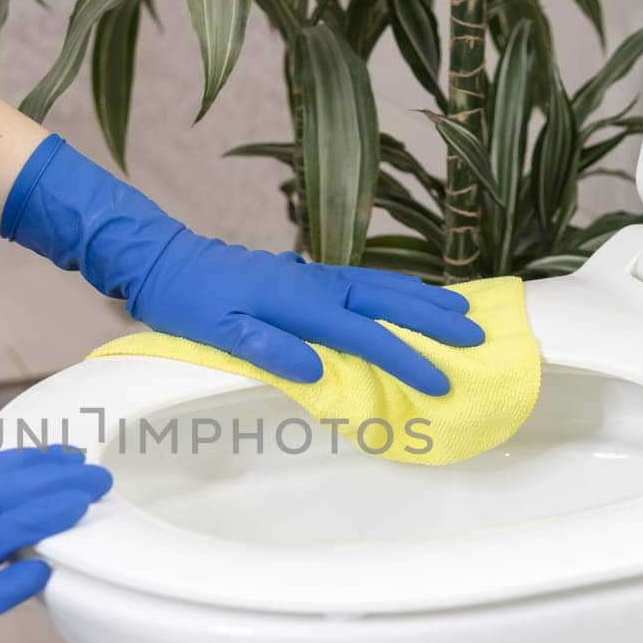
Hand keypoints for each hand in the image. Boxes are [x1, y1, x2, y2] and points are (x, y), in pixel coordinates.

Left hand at [2, 136, 483, 395]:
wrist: (164, 259)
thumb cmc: (187, 301)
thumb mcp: (215, 329)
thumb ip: (264, 346)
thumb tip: (314, 367)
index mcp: (299, 303)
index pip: (365, 336)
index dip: (406, 359)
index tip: (440, 382)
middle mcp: (316, 283)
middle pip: (389, 301)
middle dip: (435, 321)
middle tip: (477, 338)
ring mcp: (314, 276)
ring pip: (383, 286)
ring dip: (425, 299)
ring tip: (464, 313)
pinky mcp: (308, 276)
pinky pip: (366, 282)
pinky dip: (398, 289)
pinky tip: (413, 297)